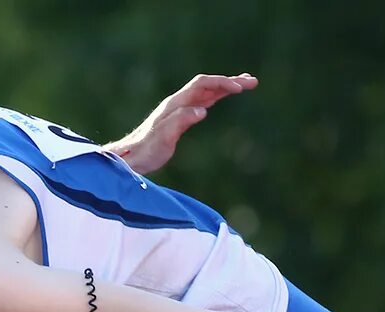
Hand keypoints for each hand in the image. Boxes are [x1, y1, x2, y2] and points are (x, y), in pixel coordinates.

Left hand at [107, 73, 258, 174]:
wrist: (131, 157)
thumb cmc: (146, 150)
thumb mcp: (164, 138)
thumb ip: (181, 121)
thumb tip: (202, 110)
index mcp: (176, 104)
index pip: (203, 85)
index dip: (222, 83)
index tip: (240, 88)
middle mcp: (178, 103)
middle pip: (208, 85)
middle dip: (230, 82)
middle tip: (253, 82)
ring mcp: (180, 109)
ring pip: (207, 92)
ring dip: (226, 87)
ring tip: (246, 85)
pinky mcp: (180, 118)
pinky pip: (202, 102)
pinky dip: (216, 97)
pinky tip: (223, 97)